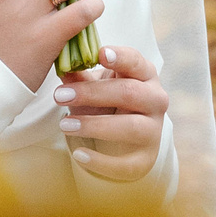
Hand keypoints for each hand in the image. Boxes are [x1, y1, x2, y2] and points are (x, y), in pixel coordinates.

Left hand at [54, 44, 168, 183]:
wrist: (121, 140)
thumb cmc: (106, 102)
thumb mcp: (94, 86)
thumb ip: (79, 77)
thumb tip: (62, 67)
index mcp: (144, 75)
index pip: (136, 62)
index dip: (120, 57)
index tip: (101, 53)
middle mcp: (155, 100)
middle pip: (129, 93)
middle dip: (93, 94)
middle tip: (60, 95)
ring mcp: (154, 131)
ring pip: (130, 127)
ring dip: (95, 126)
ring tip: (65, 124)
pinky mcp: (146, 159)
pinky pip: (127, 163)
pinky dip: (102, 161)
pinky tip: (79, 154)